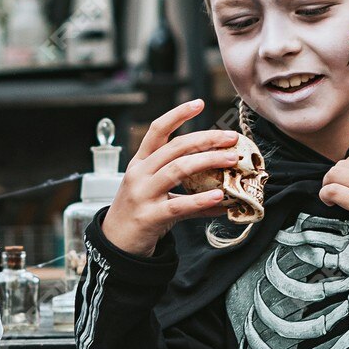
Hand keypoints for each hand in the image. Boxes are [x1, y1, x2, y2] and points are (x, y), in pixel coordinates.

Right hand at [100, 98, 245, 256]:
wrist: (116, 244)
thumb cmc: (139, 214)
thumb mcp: (156, 193)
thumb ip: (186, 188)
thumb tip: (223, 192)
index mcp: (140, 162)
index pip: (157, 130)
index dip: (178, 115)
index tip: (199, 103)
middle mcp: (140, 174)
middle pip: (175, 147)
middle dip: (206, 139)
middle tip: (231, 138)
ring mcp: (143, 195)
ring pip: (178, 170)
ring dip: (208, 161)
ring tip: (231, 160)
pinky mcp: (150, 217)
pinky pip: (179, 205)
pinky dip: (201, 200)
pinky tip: (219, 197)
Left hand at [319, 152, 348, 216]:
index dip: (346, 167)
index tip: (346, 180)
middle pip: (344, 163)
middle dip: (334, 176)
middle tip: (335, 189)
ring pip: (336, 174)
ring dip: (327, 184)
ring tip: (330, 196)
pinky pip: (334, 191)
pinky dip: (325, 194)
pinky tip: (329, 202)